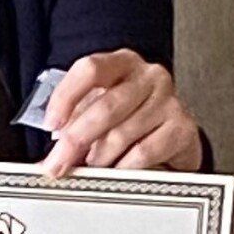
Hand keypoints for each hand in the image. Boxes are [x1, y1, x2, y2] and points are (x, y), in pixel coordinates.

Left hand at [38, 51, 203, 175]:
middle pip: (105, 106)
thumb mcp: (102, 109)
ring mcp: (168, 100)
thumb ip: (77, 123)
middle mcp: (148, 76)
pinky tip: (118, 170)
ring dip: (100, 158)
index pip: (90, 69)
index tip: (51, 125)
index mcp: (122, 63)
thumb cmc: (133, 119)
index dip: (66, 97)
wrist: (176, 134)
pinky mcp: (182, 127)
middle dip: (76, 140)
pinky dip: (123, 167)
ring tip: (93, 166)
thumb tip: (50, 156)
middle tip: (58, 164)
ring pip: (122, 135)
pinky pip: (143, 153)